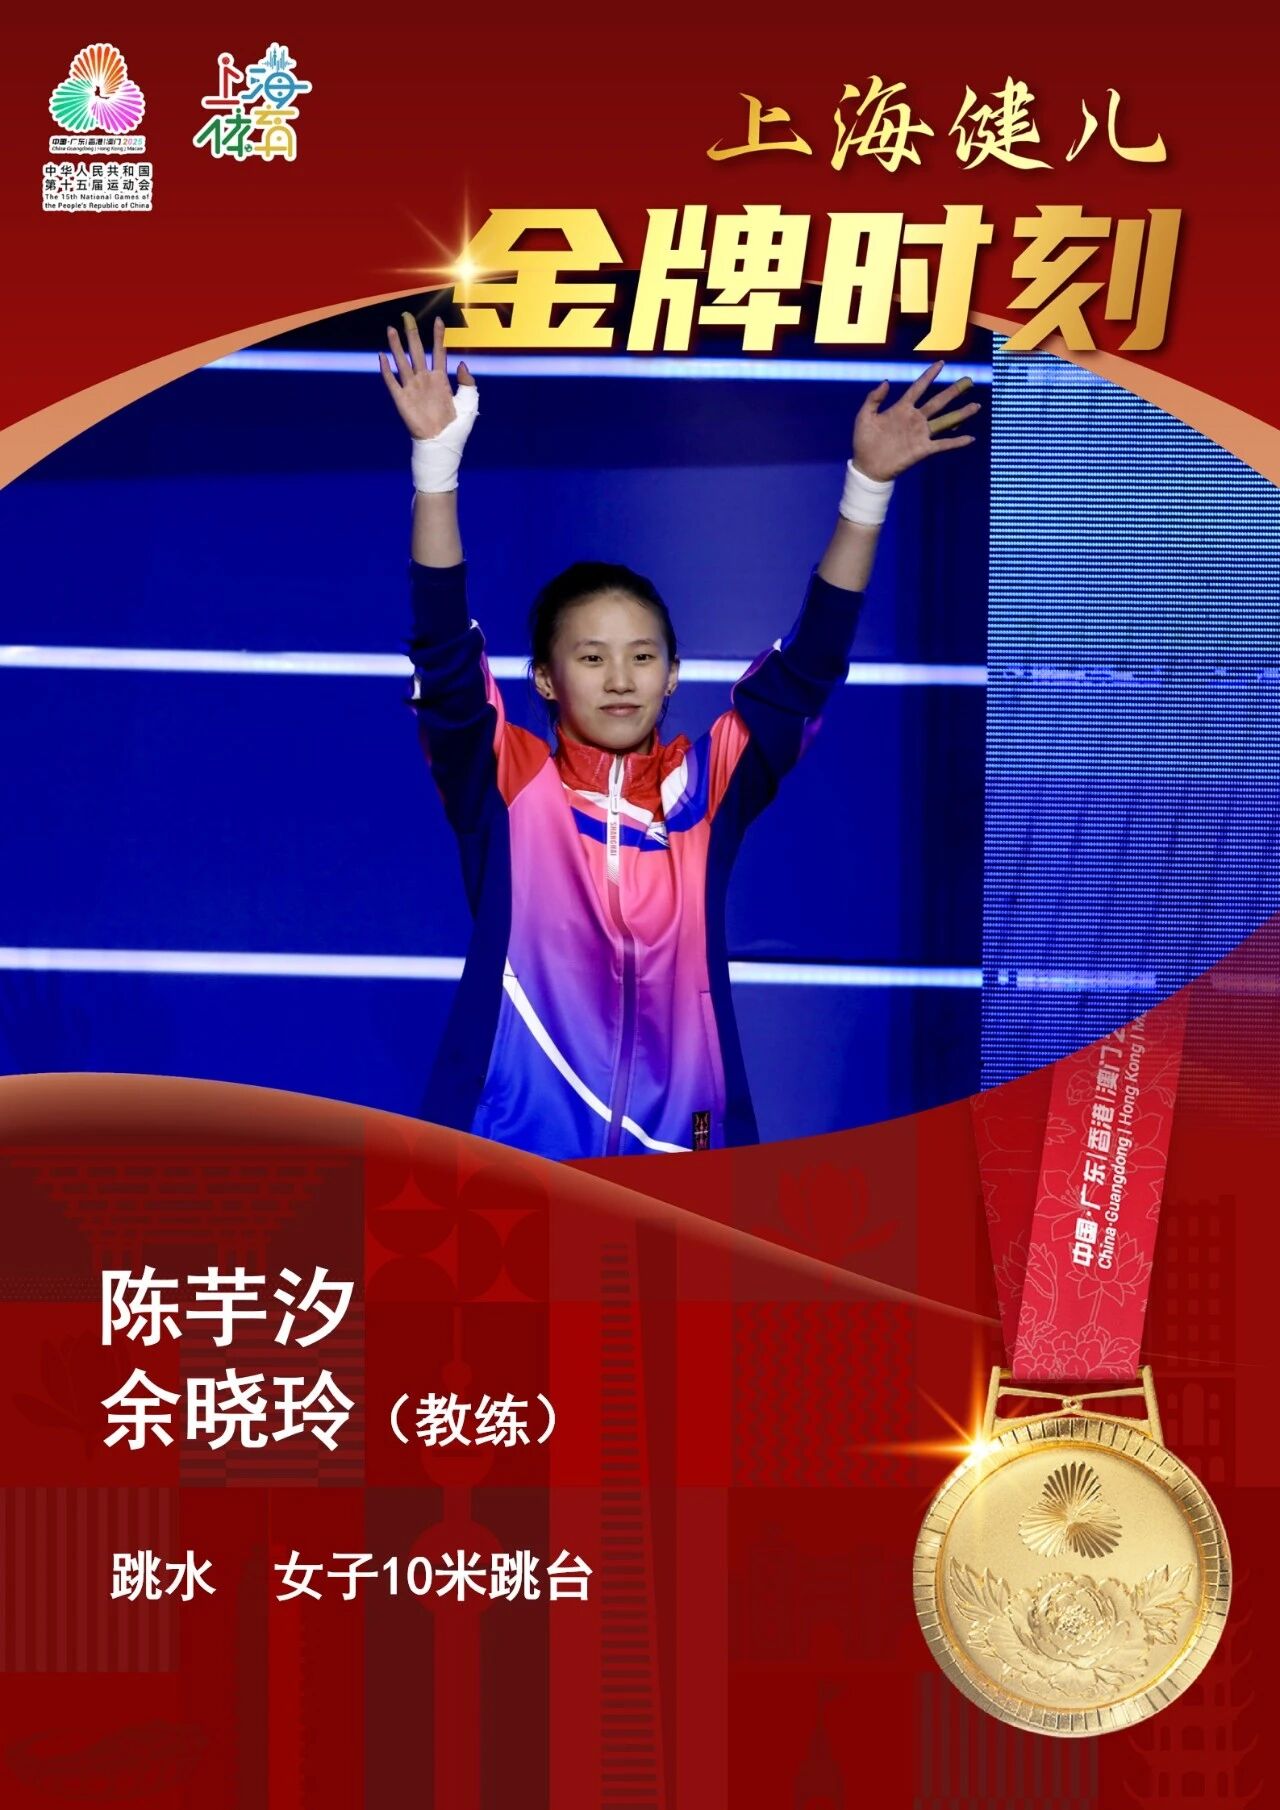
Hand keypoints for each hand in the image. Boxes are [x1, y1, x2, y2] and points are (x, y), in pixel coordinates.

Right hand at [380, 313, 474, 439]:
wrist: (440, 444)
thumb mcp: (469, 403)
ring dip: (396, 346)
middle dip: (412, 333)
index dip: (439, 336)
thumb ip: (468, 383)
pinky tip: (381, 356)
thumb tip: (461, 363)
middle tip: (407, 316)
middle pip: (417, 351)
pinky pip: (391, 381)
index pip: (439, 352)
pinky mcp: (401, 399)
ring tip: (391, 329)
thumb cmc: (457, 428)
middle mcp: (425, 380)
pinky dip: (386, 369)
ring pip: (403, 361)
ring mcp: (412, 388)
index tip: (438, 320)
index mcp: (441, 379)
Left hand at [851, 361, 980, 481]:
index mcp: (901, 408)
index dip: (929, 375)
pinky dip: (956, 442)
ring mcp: (920, 434)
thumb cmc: (864, 442)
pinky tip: (970, 438)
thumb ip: (874, 399)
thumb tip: (886, 382)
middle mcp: (914, 419)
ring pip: (945, 421)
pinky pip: (943, 444)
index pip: (919, 388)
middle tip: (968, 381)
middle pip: (938, 401)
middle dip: (953, 391)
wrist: (867, 467)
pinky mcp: (922, 449)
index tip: (941, 363)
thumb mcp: (864, 417)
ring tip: (976, 406)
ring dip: (961, 413)